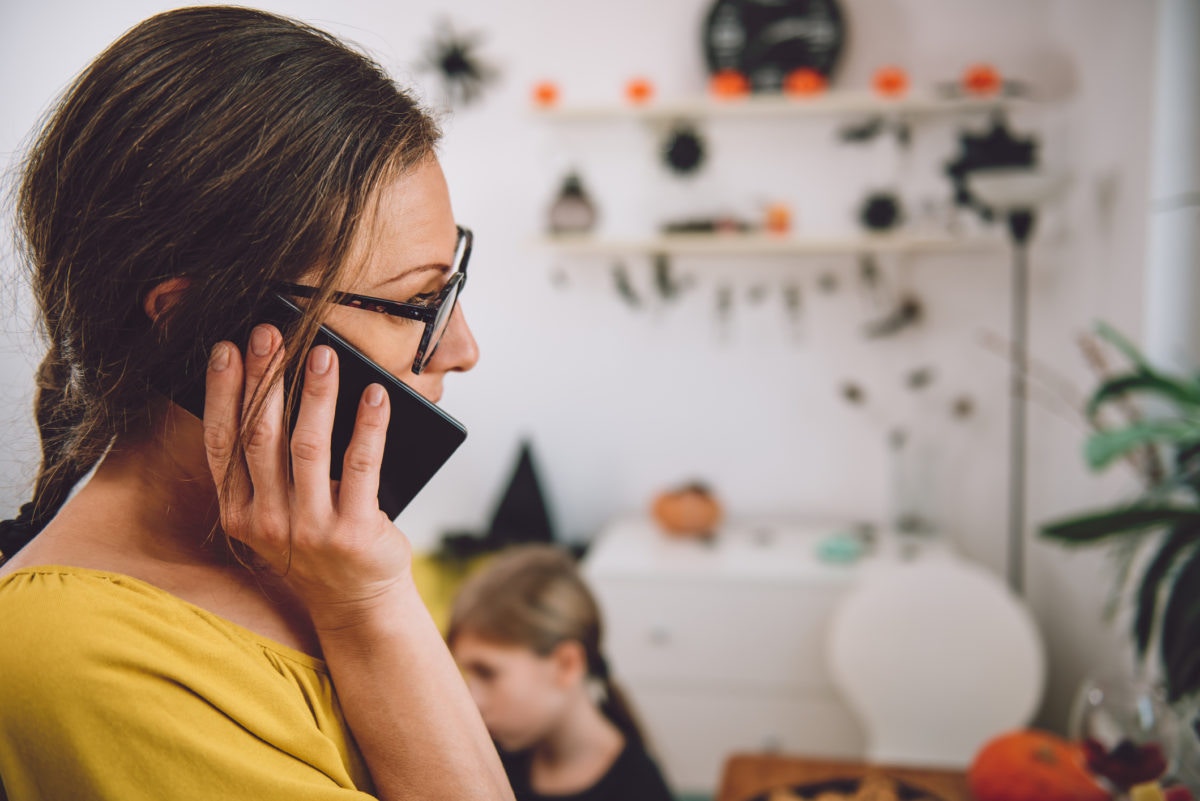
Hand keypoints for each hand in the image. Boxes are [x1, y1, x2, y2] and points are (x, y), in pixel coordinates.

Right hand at [202, 324, 412, 628]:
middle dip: (265, 379)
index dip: (222, 393)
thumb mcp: (278, 511)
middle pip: (261, 437)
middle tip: (273, 333)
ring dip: (315, 394)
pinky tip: (376, 394)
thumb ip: (270, 466)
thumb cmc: (318, 540)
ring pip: (308, 447)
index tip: (227, 348)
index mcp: (238, 512)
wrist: (358, 601)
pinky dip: (369, 425)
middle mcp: (266, 522)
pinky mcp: (354, 532)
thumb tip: (282, 385)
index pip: (223, 443)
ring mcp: (310, 530)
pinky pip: (362, 465)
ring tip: (323, 354)